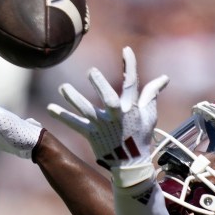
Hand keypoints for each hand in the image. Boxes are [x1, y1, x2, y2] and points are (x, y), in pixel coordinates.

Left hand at [47, 47, 167, 181]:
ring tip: (63, 88)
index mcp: (131, 109)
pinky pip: (75, 124)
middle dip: (101, 85)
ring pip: (86, 110)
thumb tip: (164, 78)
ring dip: (74, 99)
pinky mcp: (91, 135)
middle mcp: (116, 116)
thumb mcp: (149, 115)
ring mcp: (102, 126)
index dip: (130, 66)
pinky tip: (50, 108)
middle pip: (108, 98)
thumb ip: (151, 95)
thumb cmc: (140, 137)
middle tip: (91, 72)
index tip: (126, 50)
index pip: (132, 84)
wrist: (130, 164)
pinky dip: (63, 117)